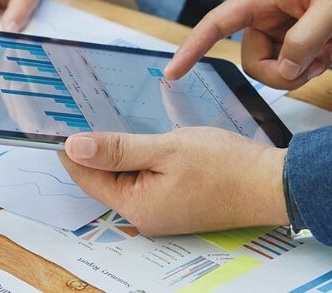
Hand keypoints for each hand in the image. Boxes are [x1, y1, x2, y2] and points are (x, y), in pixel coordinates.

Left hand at [58, 128, 288, 235]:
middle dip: (96, 151)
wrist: (272, 183)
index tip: (59, 125)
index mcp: (137, 206)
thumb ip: (118, 148)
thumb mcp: (165, 148)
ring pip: (127, 179)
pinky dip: (142, 161)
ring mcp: (162, 213)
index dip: (72, 150)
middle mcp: (146, 216)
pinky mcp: (177, 205)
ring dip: (121, 154)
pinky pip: (147, 182)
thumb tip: (74, 146)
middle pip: (105, 180)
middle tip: (86, 115)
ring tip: (116, 123)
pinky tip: (146, 141)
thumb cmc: (226, 166)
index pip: (87, 177)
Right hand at [164, 0, 331, 88]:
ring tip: (331, 48)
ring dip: (303, 67)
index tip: (173, 73)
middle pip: (254, 60)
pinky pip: (292, 59)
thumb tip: (286, 70)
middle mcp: (264, 12)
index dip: (192, 49)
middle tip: (318, 61)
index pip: (215, 24)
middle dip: (285, 72)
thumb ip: (305, 42)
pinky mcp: (295, 30)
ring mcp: (280, 23)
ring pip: (275, 64)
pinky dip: (312, 61)